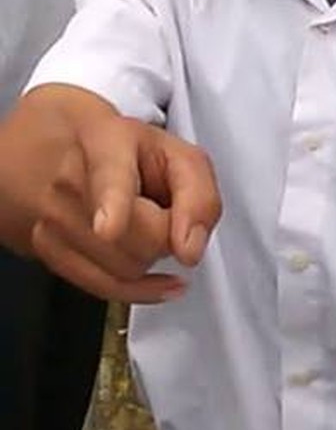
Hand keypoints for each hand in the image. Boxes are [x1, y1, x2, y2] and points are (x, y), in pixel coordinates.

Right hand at [0, 86, 220, 302]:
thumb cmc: (121, 150)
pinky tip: (159, 280)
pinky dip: (138, 288)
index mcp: (105, 140)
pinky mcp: (42, 247)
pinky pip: (102, 287)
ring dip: (147, 257)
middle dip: (164, 236)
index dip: (112, 204)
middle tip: (161, 212)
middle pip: (135, 239)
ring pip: (122, 269)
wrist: (55, 145)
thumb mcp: (175, 151)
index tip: (109, 227)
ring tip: (142, 225)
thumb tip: (189, 249)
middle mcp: (69, 179)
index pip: (109, 176)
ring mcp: (49, 216)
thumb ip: (198, 195)